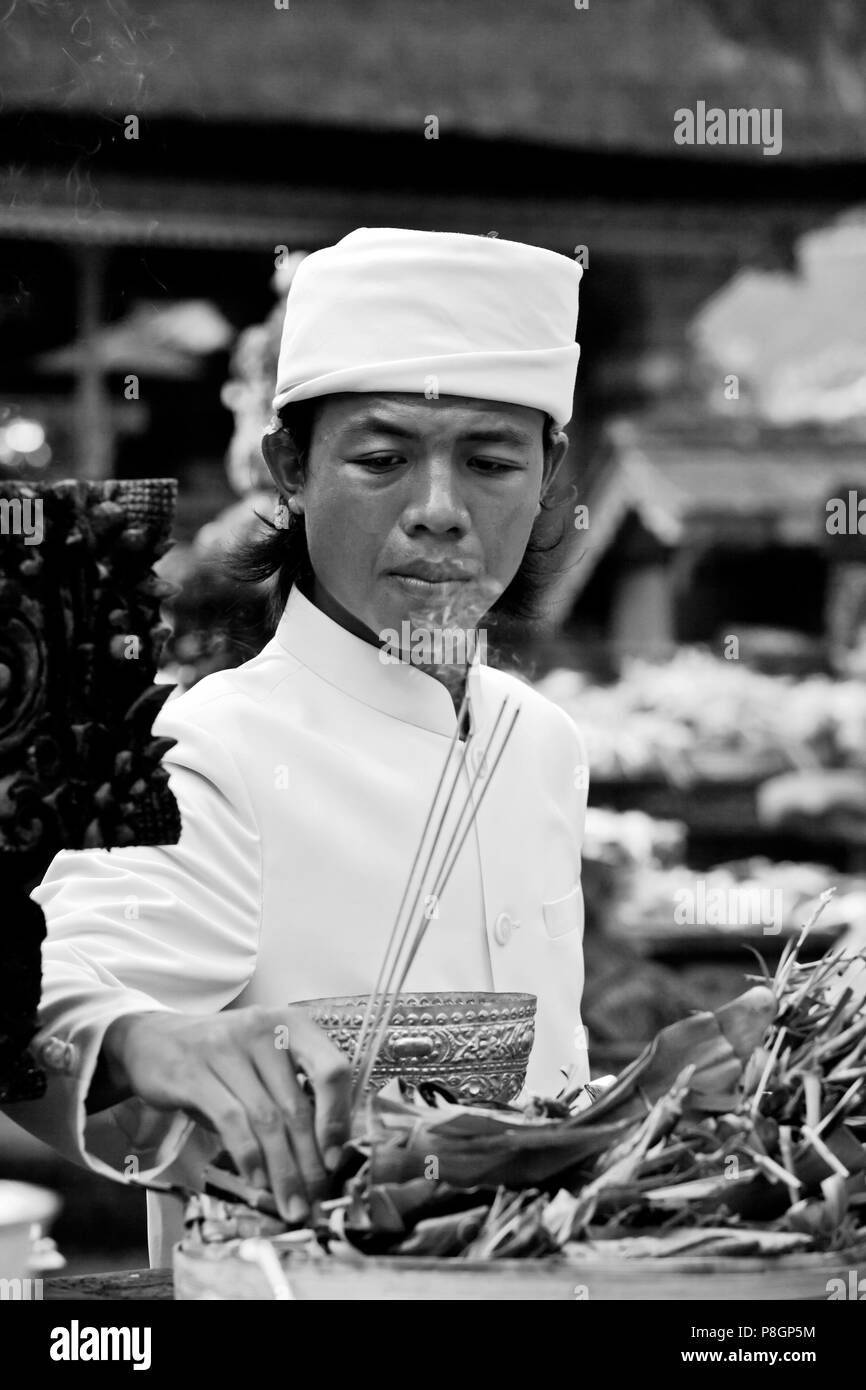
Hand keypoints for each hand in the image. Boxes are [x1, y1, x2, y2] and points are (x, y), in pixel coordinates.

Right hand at [100, 1005, 350, 1222]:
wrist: (151, 1040)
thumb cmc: (221, 1057)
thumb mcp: (263, 1061)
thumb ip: (291, 1093)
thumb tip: (324, 1155)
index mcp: (292, 1024)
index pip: (332, 1070)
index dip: (337, 1119)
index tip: (335, 1160)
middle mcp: (263, 1029)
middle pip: (296, 1105)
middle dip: (308, 1161)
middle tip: (315, 1199)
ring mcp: (226, 1047)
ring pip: (266, 1119)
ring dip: (282, 1170)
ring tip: (290, 1203)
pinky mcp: (194, 1071)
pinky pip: (231, 1120)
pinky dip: (248, 1156)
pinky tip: (257, 1181)